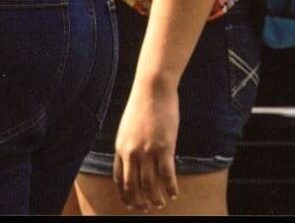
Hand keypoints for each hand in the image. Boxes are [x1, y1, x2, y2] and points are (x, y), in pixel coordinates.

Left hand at [114, 80, 180, 209]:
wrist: (153, 88)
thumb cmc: (143, 103)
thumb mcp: (128, 127)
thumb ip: (130, 144)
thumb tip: (136, 159)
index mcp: (120, 148)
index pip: (119, 180)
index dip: (125, 195)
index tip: (131, 204)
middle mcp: (131, 153)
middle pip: (133, 186)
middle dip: (140, 201)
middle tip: (147, 208)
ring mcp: (147, 151)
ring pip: (150, 184)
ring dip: (155, 197)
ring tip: (162, 203)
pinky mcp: (164, 147)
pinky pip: (167, 175)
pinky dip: (170, 187)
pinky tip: (174, 193)